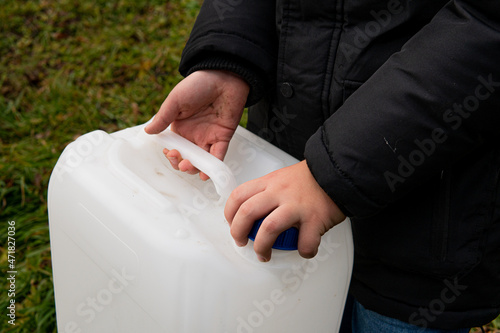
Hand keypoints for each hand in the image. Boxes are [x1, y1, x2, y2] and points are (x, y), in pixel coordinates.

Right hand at [145, 70, 248, 179]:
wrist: (224, 76)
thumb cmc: (199, 84)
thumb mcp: (176, 100)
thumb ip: (163, 118)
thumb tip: (148, 131)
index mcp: (180, 127)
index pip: (173, 148)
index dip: (170, 155)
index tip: (169, 152)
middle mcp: (194, 135)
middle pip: (186, 158)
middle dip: (181, 164)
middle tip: (180, 161)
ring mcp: (208, 137)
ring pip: (201, 161)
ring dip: (194, 169)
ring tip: (189, 167)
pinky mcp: (223, 137)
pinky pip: (218, 156)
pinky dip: (212, 167)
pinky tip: (205, 172)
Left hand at [224, 160, 345, 261]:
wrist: (337, 172)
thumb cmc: (310, 179)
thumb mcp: (282, 178)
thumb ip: (267, 192)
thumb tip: (254, 214)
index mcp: (269, 182)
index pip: (238, 196)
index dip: (229, 214)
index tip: (232, 224)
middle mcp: (280, 192)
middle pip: (247, 212)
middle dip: (238, 232)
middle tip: (241, 242)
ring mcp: (297, 206)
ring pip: (269, 229)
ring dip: (262, 246)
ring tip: (264, 254)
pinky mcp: (315, 218)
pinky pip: (305, 242)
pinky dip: (303, 250)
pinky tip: (304, 250)